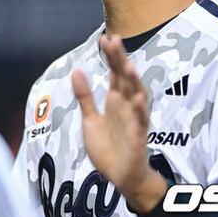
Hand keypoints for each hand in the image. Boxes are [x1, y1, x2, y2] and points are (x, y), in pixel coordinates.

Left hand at [72, 35, 166, 212]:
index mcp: (116, 101)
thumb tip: (76, 70)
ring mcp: (134, 120)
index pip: (114, 73)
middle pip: (125, 79)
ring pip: (136, 97)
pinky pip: (141, 122)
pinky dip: (140, 110)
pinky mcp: (138, 138)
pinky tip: (138, 98)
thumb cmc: (108, 148)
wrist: (120, 177)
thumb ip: (85, 96)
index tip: (105, 38)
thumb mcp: (90, 120)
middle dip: (120, 60)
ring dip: (134, 82)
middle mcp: (127, 106)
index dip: (111, 57)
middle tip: (114, 40)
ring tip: (128, 65)